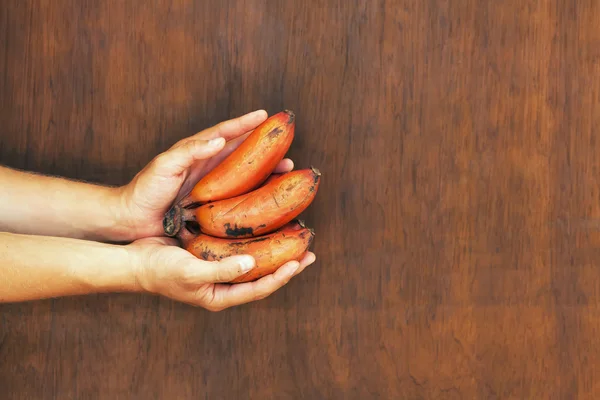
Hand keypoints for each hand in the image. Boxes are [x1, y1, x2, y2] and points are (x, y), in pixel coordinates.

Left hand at [117, 110, 293, 240]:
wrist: (132, 219)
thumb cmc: (145, 189)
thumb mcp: (165, 165)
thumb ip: (191, 151)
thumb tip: (219, 139)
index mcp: (198, 153)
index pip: (226, 133)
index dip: (246, 123)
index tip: (266, 115)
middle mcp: (208, 168)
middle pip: (242, 155)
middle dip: (264, 150)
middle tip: (286, 150)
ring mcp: (211, 188)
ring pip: (245, 177)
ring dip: (264, 174)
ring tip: (285, 173)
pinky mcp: (212, 207)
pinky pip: (237, 200)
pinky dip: (254, 197)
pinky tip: (267, 202)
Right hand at [129, 237, 315, 310]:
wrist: (135, 261)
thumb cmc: (160, 271)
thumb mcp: (191, 273)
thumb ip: (222, 271)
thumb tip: (253, 264)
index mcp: (221, 296)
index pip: (259, 289)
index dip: (280, 277)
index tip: (299, 263)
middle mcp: (225, 284)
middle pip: (263, 275)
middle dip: (286, 265)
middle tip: (309, 251)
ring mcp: (220, 269)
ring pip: (255, 260)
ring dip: (274, 249)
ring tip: (294, 237)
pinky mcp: (213, 253)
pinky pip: (240, 246)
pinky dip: (255, 238)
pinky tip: (264, 225)